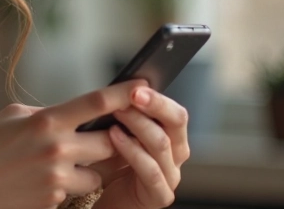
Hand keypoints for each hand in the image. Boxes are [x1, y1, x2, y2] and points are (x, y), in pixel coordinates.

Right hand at [0, 80, 146, 208]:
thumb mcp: (12, 117)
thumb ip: (48, 115)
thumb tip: (74, 115)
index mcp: (46, 121)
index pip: (97, 102)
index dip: (125, 93)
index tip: (144, 85)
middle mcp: (56, 149)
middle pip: (110, 144)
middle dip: (111, 142)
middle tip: (106, 137)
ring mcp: (56, 179)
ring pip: (97, 175)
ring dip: (89, 170)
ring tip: (61, 164)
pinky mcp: (52, 201)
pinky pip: (74, 192)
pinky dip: (65, 187)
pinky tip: (39, 181)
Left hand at [88, 87, 189, 208]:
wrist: (107, 204)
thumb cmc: (111, 168)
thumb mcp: (119, 137)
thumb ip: (125, 118)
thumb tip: (118, 88)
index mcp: (171, 138)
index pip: (174, 112)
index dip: (158, 97)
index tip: (137, 85)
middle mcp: (176, 156)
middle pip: (176, 123)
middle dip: (155, 105)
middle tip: (132, 94)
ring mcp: (171, 177)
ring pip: (161, 144)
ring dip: (138, 124)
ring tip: (116, 112)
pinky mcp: (160, 196)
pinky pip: (150, 170)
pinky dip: (132, 150)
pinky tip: (114, 136)